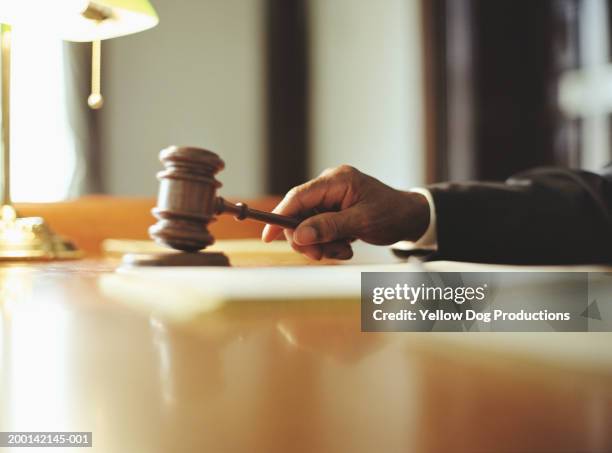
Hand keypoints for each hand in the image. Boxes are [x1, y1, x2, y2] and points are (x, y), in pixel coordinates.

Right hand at [261, 165, 429, 259]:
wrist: (410, 217)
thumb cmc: (392, 214)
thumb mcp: (361, 222)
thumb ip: (329, 227)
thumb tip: (299, 235)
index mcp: (336, 180)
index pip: (298, 197)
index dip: (280, 216)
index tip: (268, 237)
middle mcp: (330, 186)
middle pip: (299, 214)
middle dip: (308, 239)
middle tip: (322, 255)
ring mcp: (330, 198)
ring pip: (308, 226)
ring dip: (322, 244)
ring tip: (344, 250)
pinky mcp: (333, 210)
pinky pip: (319, 229)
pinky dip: (329, 243)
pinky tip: (346, 246)